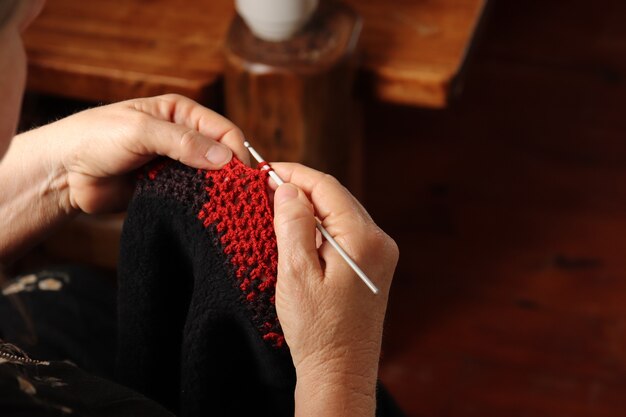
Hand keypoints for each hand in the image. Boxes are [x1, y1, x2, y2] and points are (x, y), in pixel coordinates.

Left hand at [37, 94, 248, 213]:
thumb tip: (224, 157)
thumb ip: (182, 142)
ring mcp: (175, 164)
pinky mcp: (167, 188)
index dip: (236, 152)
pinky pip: (193, 196)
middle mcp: (183, 137)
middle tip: (239, 196)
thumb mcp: (141, 131)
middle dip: (230, 173)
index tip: (242, 177)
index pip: (223, 130)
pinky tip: (206, 212)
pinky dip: (201, 203)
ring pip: (210, 177)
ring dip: (217, 190)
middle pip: (221, 155)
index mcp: (180, 113)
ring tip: (226, 207)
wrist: (63, 173)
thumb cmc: (95, 138)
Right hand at [271, 163, 398, 415]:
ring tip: (275, 207)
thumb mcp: (296, 273)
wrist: (340, 371)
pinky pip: (343, 233)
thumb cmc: (317, 330)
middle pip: (336, 197)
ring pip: (339, 214)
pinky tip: (296, 232)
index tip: (264, 171)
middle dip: (300, 188)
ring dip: (308, 208)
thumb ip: (293, 225)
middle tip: (265, 188)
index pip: (327, 187)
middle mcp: (379, 241)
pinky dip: (319, 227)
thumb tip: (288, 188)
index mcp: (364, 239)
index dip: (294, 174)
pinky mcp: (371, 266)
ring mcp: (378, 254)